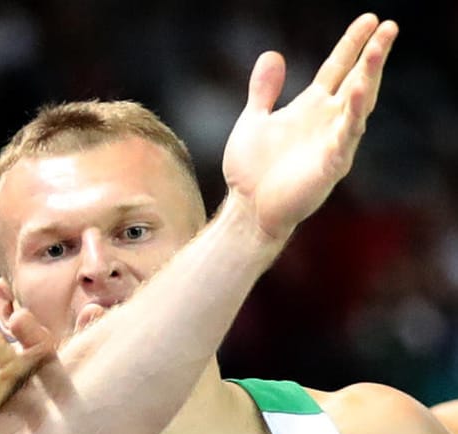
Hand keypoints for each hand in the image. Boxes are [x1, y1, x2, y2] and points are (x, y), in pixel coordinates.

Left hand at [222, 13, 397, 243]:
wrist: (247, 210)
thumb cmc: (252, 170)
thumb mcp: (253, 120)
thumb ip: (264, 90)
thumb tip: (273, 54)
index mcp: (311, 107)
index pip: (337, 68)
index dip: (352, 44)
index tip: (369, 19)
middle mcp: (327, 120)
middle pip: (356, 80)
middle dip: (372, 54)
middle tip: (389, 26)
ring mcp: (333, 141)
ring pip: (358, 104)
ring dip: (368, 78)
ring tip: (376, 51)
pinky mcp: (331, 164)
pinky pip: (346, 136)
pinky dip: (352, 115)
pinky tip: (358, 92)